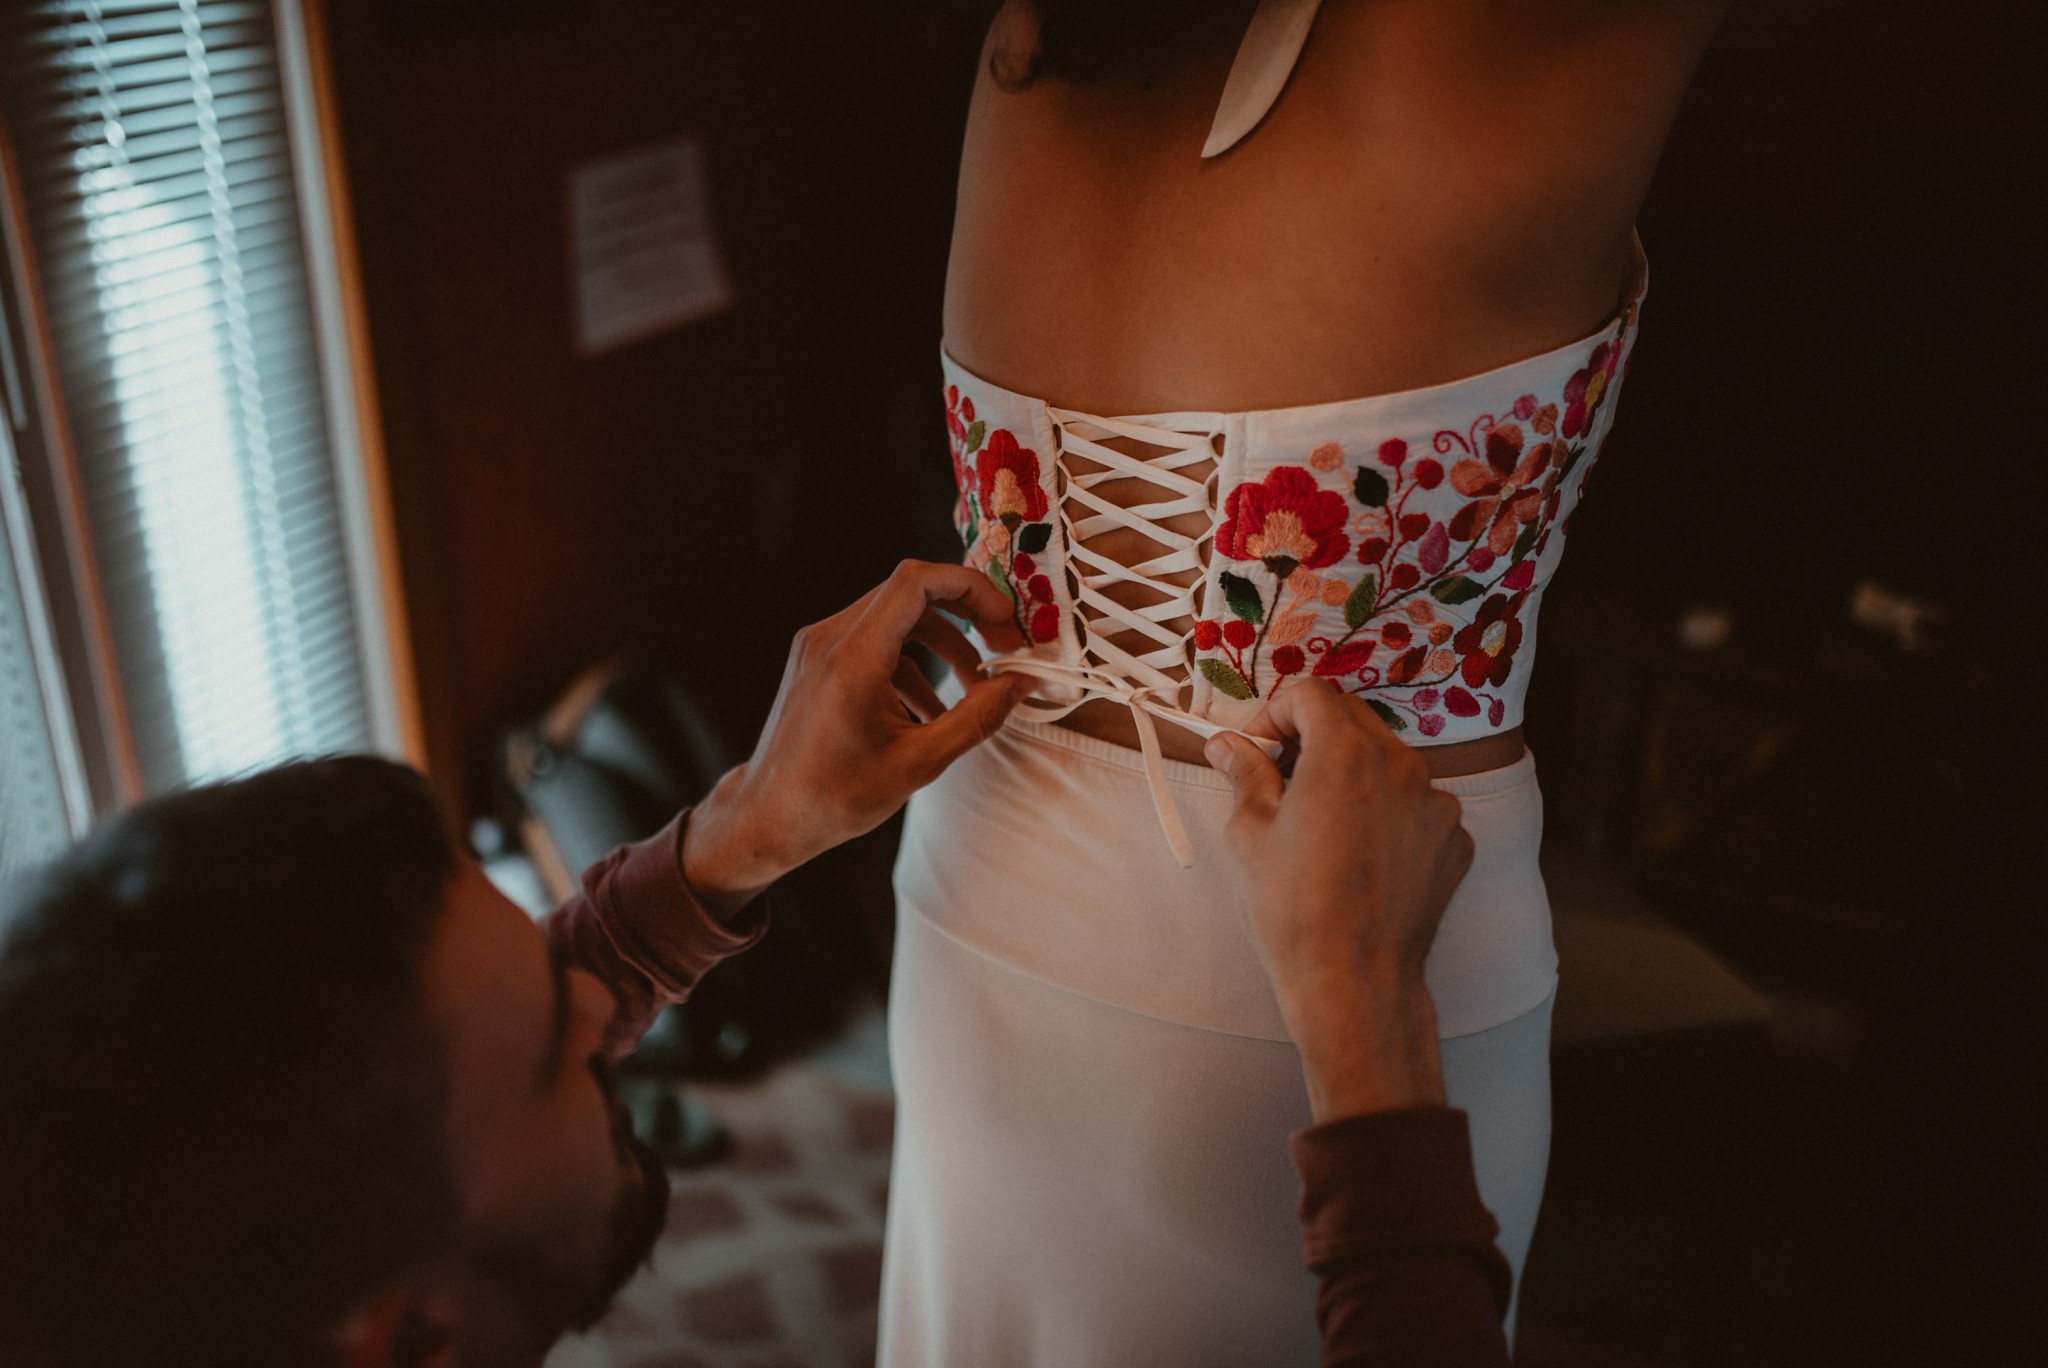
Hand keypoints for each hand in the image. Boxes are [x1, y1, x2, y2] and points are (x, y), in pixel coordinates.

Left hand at [681, 561, 1028, 919]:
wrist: (768, 817)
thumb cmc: (833, 797)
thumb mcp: (919, 762)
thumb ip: (978, 717)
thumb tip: (1022, 684)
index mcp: (854, 657)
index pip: (917, 582)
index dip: (970, 586)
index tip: (1004, 619)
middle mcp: (830, 638)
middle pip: (910, 593)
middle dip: (965, 615)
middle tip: (1001, 649)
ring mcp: (819, 645)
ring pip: (895, 617)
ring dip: (941, 642)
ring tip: (973, 686)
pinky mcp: (817, 659)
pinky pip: (874, 641)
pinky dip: (911, 661)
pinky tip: (929, 708)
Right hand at [1204, 681, 1474, 1120]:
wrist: (1355, 983)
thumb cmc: (1292, 909)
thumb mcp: (1250, 835)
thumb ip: (1245, 775)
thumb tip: (1227, 744)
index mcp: (1345, 753)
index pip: (1311, 694)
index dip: (1276, 711)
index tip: (1257, 744)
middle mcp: (1402, 765)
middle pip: (1354, 720)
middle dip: (1314, 735)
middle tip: (1281, 776)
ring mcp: (1437, 804)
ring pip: (1389, 763)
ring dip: (1354, 774)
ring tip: (1324, 822)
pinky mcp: (1455, 841)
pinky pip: (1417, 807)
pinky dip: (1389, 815)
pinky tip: (1362, 856)